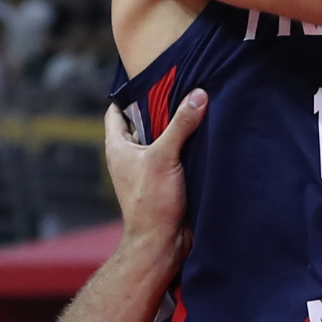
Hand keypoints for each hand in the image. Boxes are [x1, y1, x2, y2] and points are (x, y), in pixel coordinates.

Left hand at [105, 89, 205, 264]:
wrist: (162, 244)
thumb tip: (197, 95)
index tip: (151, 77)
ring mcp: (148, 169)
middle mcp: (130, 156)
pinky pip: (176, 155)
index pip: (116, 111)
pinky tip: (205, 136)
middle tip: (182, 87)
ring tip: (197, 107)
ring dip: (177, 128)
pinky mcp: (166, 181)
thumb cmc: (151, 204)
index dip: (130, 94)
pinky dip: (187, 146)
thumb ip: (181, 125)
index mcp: (118, 147)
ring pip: (162, 139)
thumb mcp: (164, 157)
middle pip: (144, 122)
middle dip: (161, 107)